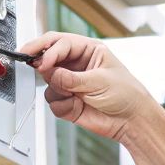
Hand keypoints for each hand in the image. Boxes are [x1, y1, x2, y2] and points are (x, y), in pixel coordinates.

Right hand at [17, 31, 154, 142]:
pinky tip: (77, 106)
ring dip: (58, 89)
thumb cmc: (126, 94)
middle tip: (33, 65)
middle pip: (48, 57)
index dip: (48, 51)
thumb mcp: (99, 81)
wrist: (131, 121)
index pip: (60, 43)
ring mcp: (70, 82)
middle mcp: (76, 64)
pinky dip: (62, 105)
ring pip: (48, 81)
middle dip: (42, 63)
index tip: (42, 63)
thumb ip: (71, 78)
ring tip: (75, 96)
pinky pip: (52, 101)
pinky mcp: (67, 100)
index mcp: (88, 50)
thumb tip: (49, 72)